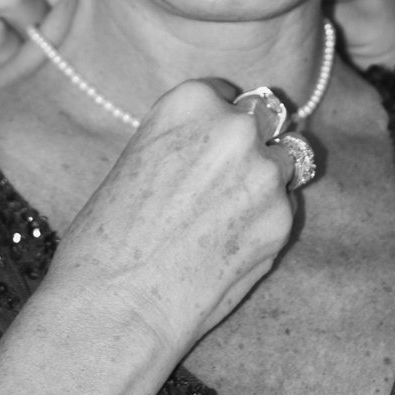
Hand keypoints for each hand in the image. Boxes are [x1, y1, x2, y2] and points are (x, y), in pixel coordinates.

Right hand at [46, 79, 302, 362]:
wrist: (117, 300)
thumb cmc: (107, 236)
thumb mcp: (138, 157)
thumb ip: (188, 141)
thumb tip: (221, 147)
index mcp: (191, 101)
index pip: (229, 95)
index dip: (220, 123)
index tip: (207, 148)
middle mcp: (235, 127)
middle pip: (267, 120)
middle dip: (252, 144)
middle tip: (225, 181)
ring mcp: (265, 173)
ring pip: (287, 162)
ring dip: (267, 181)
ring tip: (227, 216)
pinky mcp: (283, 219)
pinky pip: (287, 207)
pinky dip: (268, 220)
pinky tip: (231, 245)